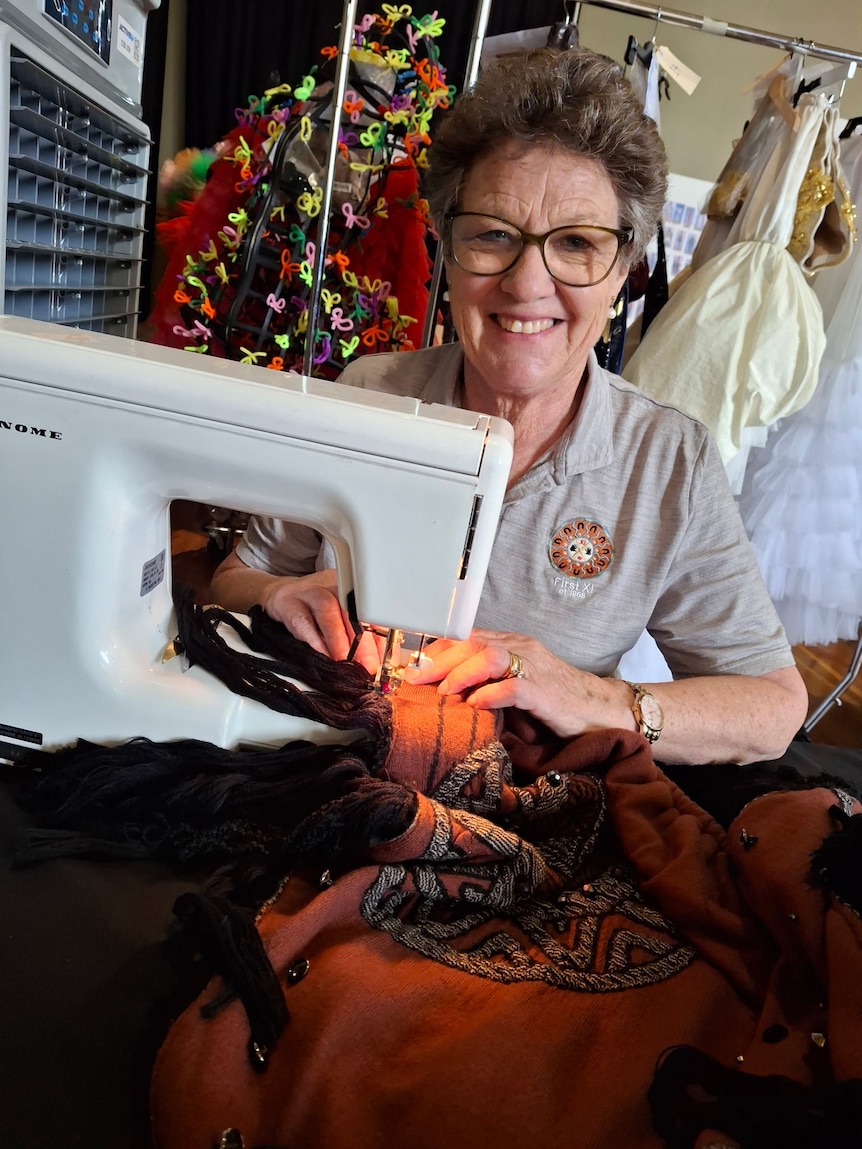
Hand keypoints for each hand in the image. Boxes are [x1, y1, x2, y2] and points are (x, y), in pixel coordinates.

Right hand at [262, 569, 382, 673]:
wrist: (282, 595)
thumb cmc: (316, 610)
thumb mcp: (342, 620)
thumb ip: (361, 638)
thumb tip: (376, 663)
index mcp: (352, 590)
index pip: (371, 613)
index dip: (380, 638)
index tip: (381, 662)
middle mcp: (332, 586)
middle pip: (352, 611)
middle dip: (363, 642)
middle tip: (368, 666)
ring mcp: (309, 592)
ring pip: (327, 610)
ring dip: (338, 640)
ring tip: (345, 662)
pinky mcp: (289, 604)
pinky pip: (303, 622)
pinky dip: (314, 641)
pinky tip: (322, 655)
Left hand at [406, 627, 629, 738]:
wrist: (599, 711)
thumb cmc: (553, 702)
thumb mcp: (514, 688)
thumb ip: (486, 684)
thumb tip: (448, 696)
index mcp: (511, 644)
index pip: (467, 637)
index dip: (438, 648)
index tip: (413, 663)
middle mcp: (520, 648)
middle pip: (472, 642)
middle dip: (438, 660)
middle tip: (413, 677)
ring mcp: (533, 667)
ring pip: (489, 656)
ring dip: (461, 672)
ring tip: (443, 691)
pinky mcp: (545, 692)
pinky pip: (513, 687)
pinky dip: (490, 695)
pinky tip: (475, 705)